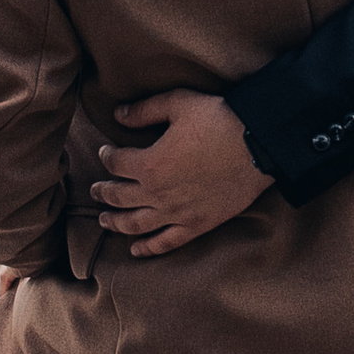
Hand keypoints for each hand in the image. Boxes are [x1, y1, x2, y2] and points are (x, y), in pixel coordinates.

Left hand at [92, 91, 272, 254]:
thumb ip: (145, 111)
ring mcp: (176, 213)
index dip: (106, 156)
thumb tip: (118, 114)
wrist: (259, 145)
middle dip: (103, 192)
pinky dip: (147, 248)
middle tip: (95, 190)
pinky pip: (165, 243)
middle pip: (119, 197)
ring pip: (135, 224)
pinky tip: (135, 249)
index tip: (105, 151)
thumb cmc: (219, 120)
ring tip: (103, 220)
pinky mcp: (196, 226)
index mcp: (149, 164)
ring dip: (115, 223)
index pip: (116, 164)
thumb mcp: (178, 104)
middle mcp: (157, 194)